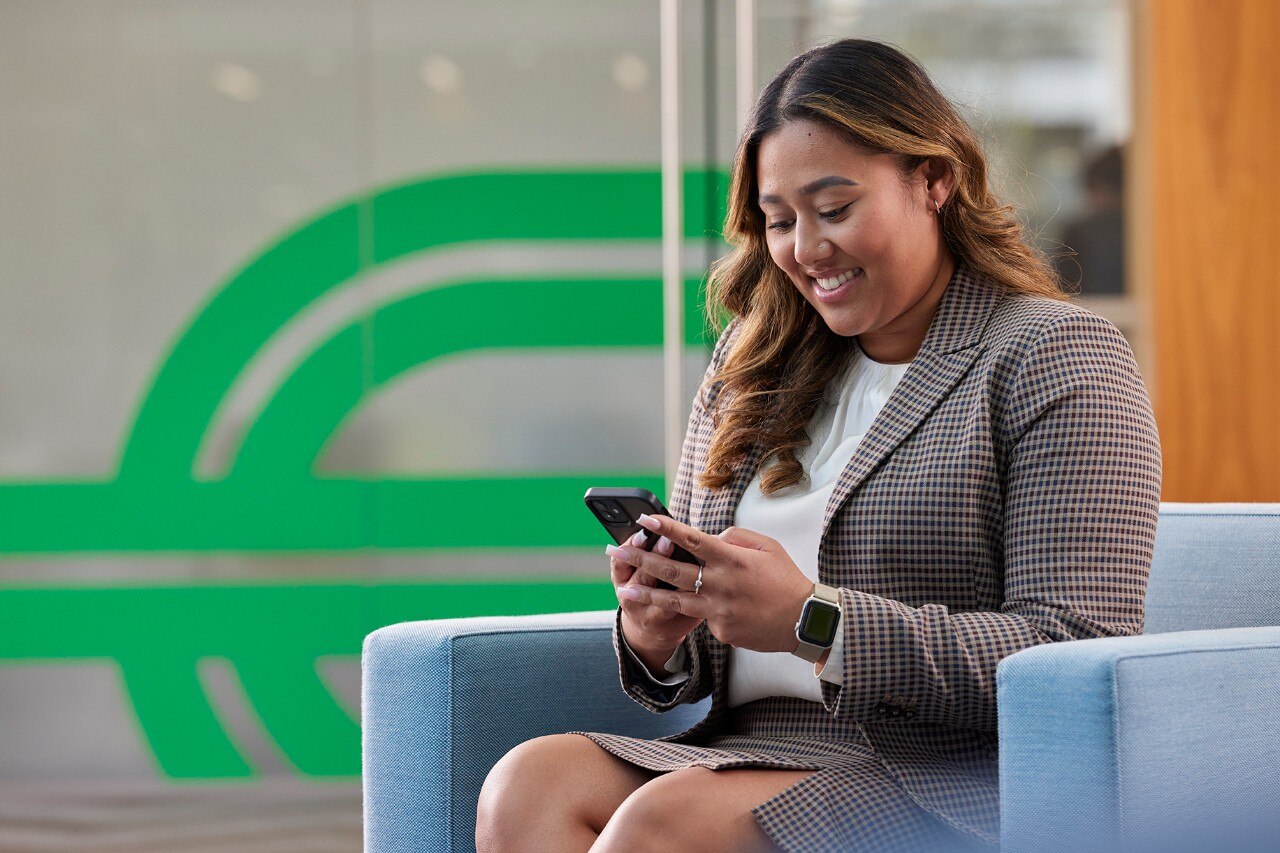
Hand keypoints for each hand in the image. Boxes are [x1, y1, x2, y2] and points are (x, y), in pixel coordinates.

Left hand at [608, 514, 814, 653]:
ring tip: (623, 592)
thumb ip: (735, 539)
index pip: (692, 539)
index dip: (666, 529)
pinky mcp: (720, 630)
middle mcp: (719, 583)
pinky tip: (721, 611)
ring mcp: (717, 610)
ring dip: (645, 595)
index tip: (645, 520)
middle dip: (641, 560)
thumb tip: (711, 539)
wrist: (804, 621)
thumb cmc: (786, 580)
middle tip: (617, 552)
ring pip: (673, 601)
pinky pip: (704, 617)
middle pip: (671, 570)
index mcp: (731, 559)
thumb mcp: (766, 548)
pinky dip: (705, 610)